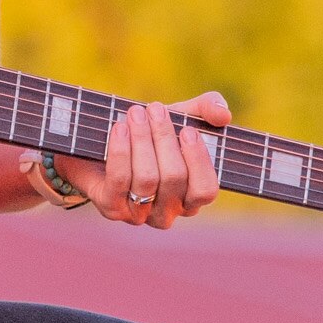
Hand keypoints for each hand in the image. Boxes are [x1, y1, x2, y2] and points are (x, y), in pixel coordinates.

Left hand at [64, 90, 228, 229]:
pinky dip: (121, 151)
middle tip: (154, 108)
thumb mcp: (181, 116)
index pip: (206, 190)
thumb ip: (207, 110)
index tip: (188, 130)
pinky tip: (120, 129)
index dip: (199, 161)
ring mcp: (139, 213)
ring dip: (142, 140)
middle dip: (164, 138)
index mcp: (191, 197)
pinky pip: (120, 180)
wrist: (98, 143)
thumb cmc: (149, 133)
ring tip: (135, 113)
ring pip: (147, 178)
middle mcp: (168, 212)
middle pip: (174, 178)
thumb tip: (224, 115)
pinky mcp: (112, 207)